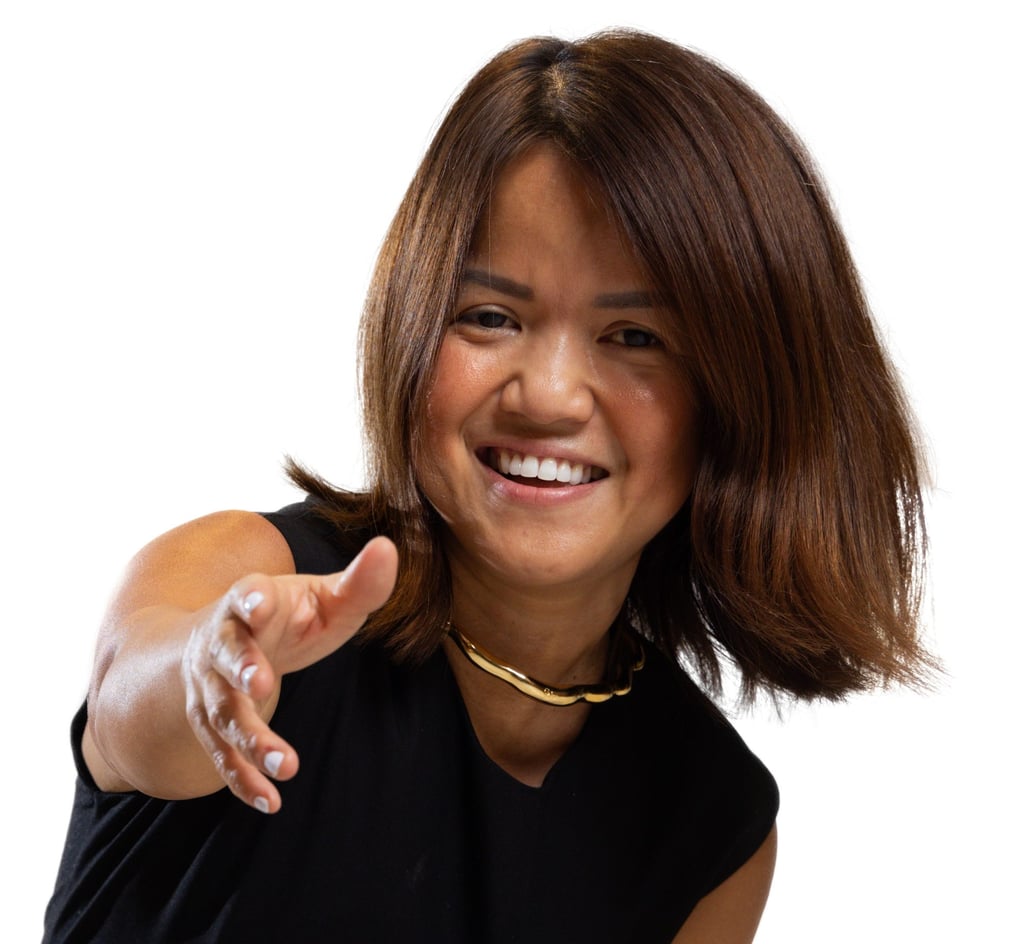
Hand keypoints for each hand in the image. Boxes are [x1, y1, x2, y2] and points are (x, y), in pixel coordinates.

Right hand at [180, 536, 397, 812]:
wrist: (226, 637)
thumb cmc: (287, 613)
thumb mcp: (322, 595)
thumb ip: (357, 581)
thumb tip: (389, 548)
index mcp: (251, 599)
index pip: (246, 595)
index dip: (251, 599)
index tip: (259, 604)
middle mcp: (221, 641)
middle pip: (224, 655)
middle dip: (240, 668)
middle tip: (261, 684)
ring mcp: (210, 684)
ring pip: (222, 713)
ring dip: (249, 738)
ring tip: (286, 765)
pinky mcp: (210, 722)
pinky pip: (220, 754)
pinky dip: (241, 778)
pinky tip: (270, 802)